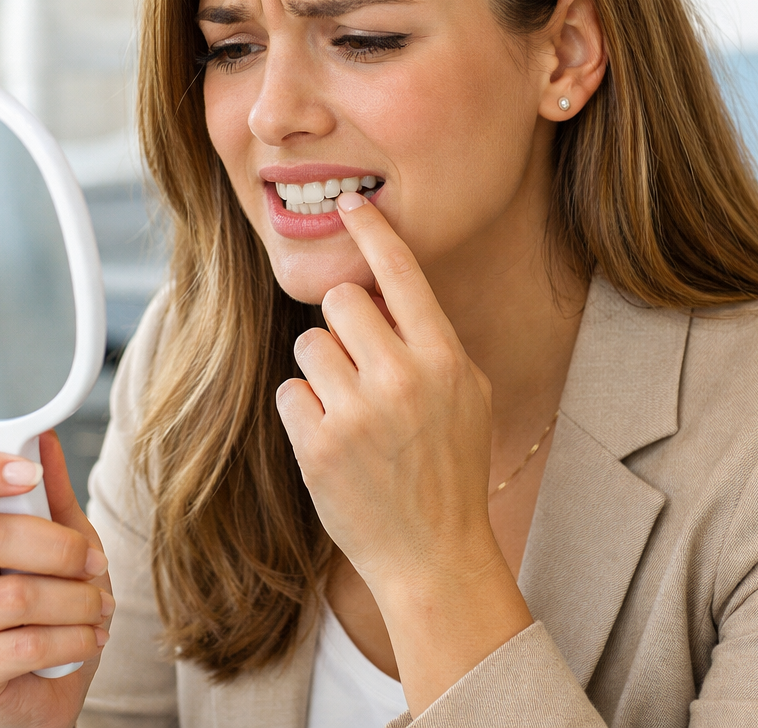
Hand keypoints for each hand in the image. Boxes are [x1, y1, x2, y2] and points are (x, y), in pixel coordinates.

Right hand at [0, 430, 112, 727]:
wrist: (47, 686)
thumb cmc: (52, 604)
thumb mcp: (64, 541)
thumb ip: (52, 495)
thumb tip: (45, 438)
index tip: (30, 474)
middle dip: (59, 549)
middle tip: (95, 564)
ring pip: (13, 596)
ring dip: (77, 601)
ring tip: (100, 608)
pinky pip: (23, 645)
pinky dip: (72, 639)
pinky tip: (89, 639)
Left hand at [275, 192, 531, 712]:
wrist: (433, 552)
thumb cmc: (450, 465)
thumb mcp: (465, 394)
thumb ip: (429, 339)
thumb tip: (383, 286)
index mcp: (444, 360)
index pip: (402, 274)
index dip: (374, 231)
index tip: (351, 203)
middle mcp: (402, 379)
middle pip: (341, 302)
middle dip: (343, 325)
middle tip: (360, 363)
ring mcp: (357, 414)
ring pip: (309, 345)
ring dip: (322, 369)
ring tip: (350, 410)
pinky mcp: (317, 445)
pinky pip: (292, 392)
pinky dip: (306, 410)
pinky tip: (334, 439)